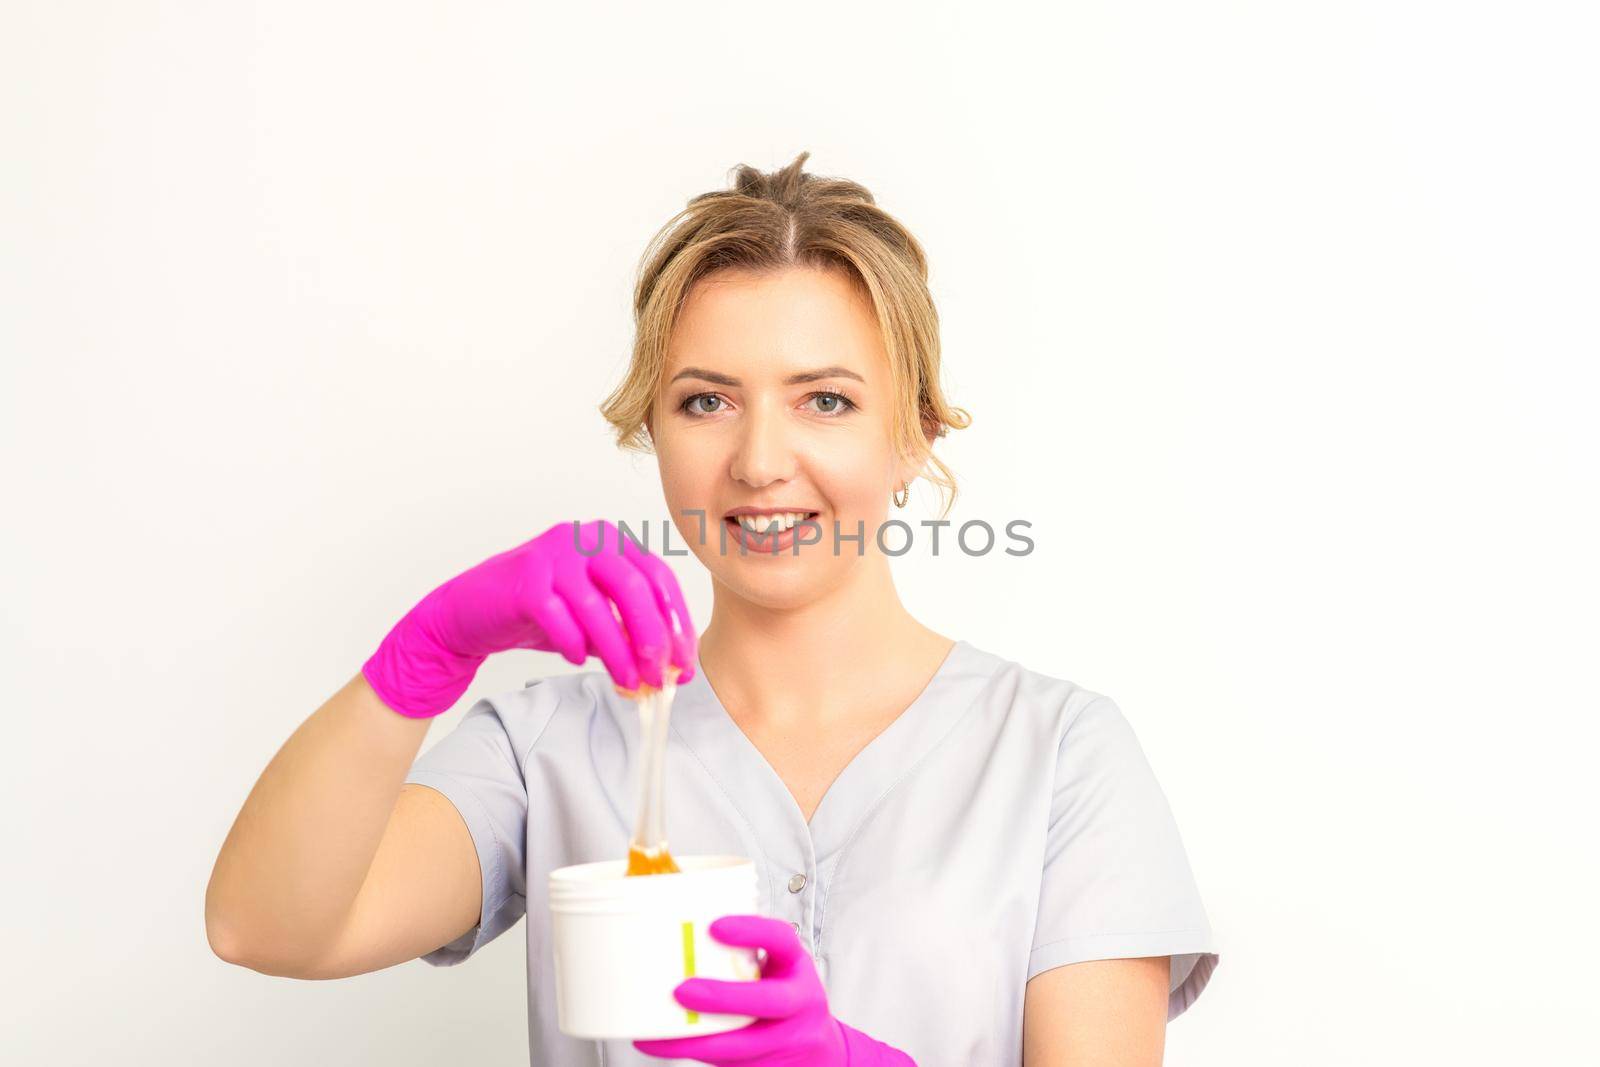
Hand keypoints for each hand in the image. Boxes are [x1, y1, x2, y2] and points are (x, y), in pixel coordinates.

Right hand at [362, 519, 695, 717]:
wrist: (471, 612)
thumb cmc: (540, 614)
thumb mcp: (593, 617)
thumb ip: (628, 629)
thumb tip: (669, 667)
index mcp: (609, 540)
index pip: (658, 578)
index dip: (677, 622)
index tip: (685, 663)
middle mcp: (584, 538)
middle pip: (635, 588)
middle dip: (654, 638)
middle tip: (661, 677)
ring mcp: (552, 556)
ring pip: (599, 607)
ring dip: (618, 652)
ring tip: (628, 683)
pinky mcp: (524, 581)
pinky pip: (559, 618)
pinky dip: (573, 645)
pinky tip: (576, 660)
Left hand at [633, 915, 916, 1065]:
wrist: (816, 1051)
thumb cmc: (782, 997)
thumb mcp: (774, 967)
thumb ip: (740, 952)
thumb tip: (671, 921)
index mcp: (794, 965)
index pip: (782, 939)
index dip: (752, 931)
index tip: (715, 925)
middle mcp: (799, 1001)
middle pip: (771, 1001)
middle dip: (725, 998)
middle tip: (682, 990)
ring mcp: (786, 1039)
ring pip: (746, 1044)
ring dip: (698, 1039)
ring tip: (656, 1031)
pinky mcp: (770, 1066)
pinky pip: (731, 1065)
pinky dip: (693, 1055)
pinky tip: (663, 1045)